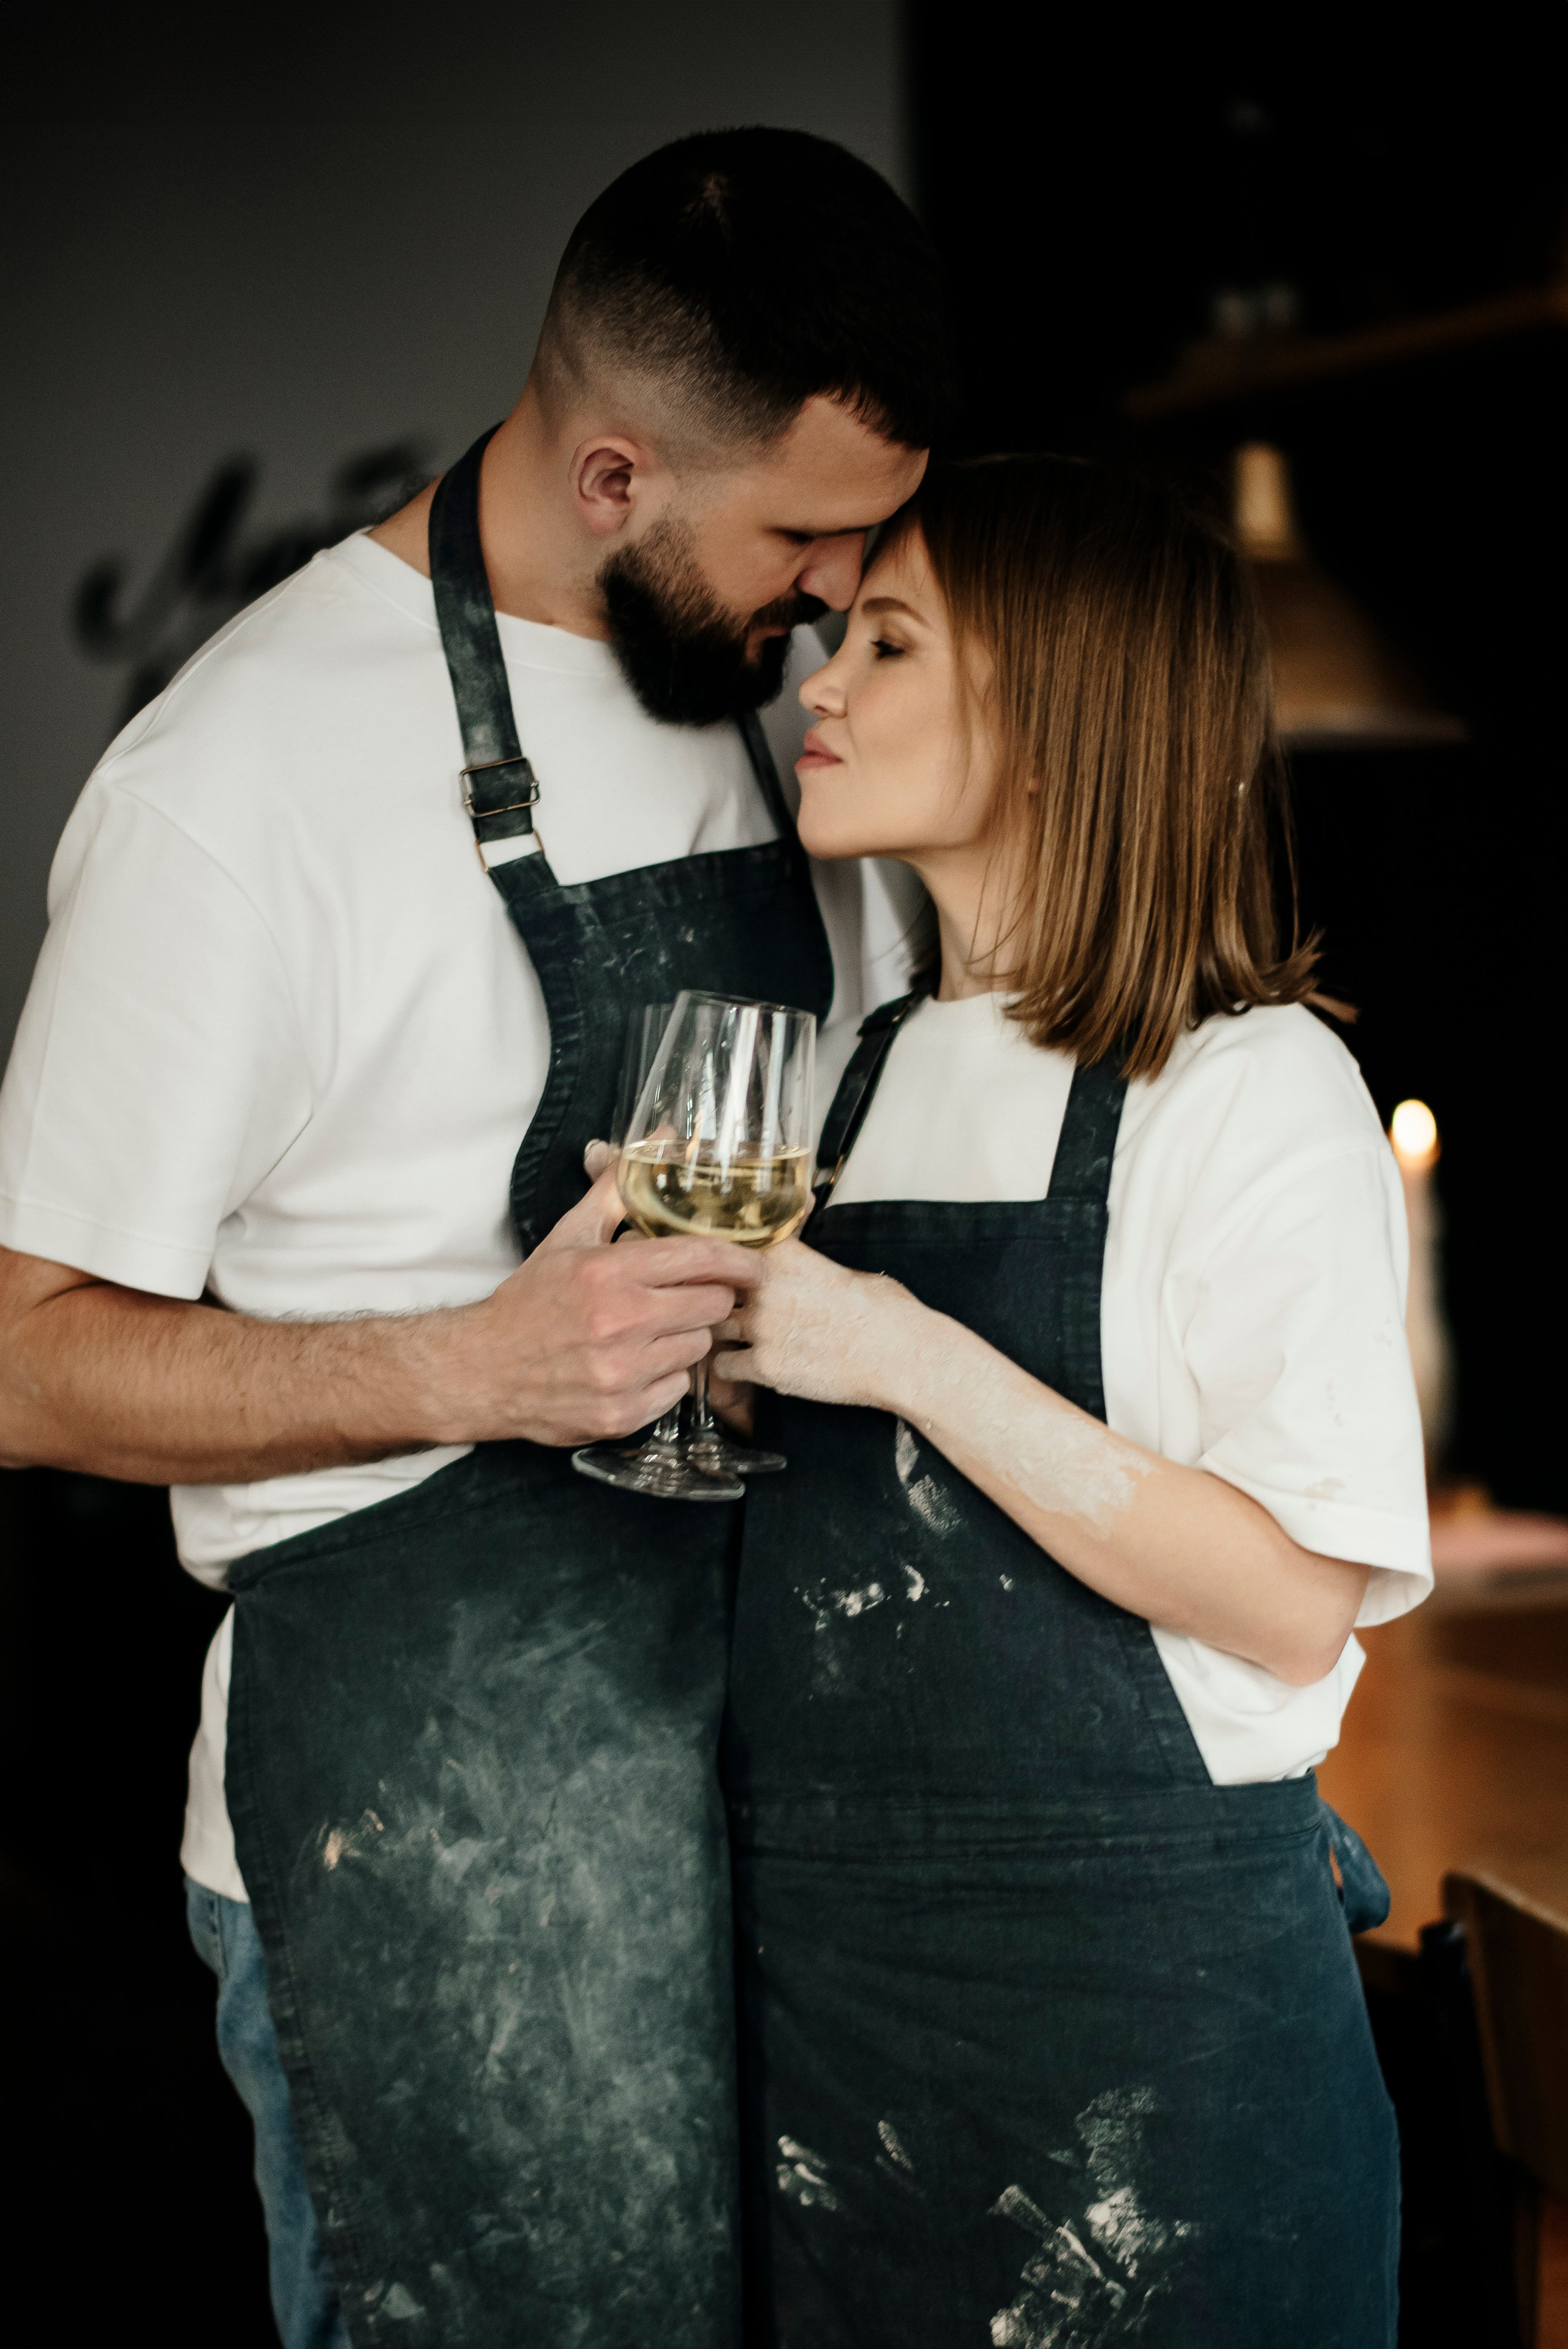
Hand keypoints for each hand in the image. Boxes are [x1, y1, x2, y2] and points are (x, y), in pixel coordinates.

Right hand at [434, 1157, 757, 1446]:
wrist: (483, 1370)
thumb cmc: (531, 1301)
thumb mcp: (571, 1236)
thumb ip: (620, 1187)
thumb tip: (663, 1138)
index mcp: (609, 1273)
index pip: (702, 1261)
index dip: (740, 1261)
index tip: (755, 1265)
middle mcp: (619, 1324)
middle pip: (712, 1306)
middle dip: (708, 1299)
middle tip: (689, 1297)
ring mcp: (622, 1374)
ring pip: (699, 1349)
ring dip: (686, 1338)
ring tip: (652, 1332)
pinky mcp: (622, 1415)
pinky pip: (678, 1389)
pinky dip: (666, 1377)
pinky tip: (637, 1365)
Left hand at [711, 1238, 919, 1409]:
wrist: (900, 1354)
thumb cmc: (883, 1310)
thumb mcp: (843, 1269)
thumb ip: (806, 1262)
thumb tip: (799, 1257)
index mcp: (782, 1254)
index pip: (728, 1249)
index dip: (721, 1261)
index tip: (722, 1270)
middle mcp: (764, 1287)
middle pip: (714, 1287)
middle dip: (718, 1298)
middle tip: (726, 1308)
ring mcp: (761, 1328)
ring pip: (713, 1326)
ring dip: (722, 1332)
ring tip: (735, 1339)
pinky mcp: (765, 1366)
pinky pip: (723, 1366)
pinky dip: (730, 1367)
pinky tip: (744, 1366)